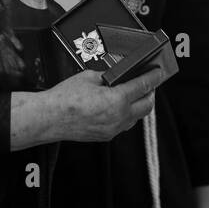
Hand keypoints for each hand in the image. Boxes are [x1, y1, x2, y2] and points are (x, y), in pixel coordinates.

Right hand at [14, 66, 164, 147]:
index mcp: (117, 100)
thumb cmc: (65, 98)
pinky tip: (120, 106)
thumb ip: (107, 77)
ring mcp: (113, 129)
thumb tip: (116, 77)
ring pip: (137, 117)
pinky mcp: (106, 136)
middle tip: (149, 82)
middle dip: (151, 92)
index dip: (154, 77)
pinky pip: (124, 124)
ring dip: (140, 105)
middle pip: (147, 105)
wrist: (49, 118)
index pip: (143, 86)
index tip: (160, 72)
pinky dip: (128, 114)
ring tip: (135, 93)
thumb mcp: (89, 78)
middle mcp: (119, 117)